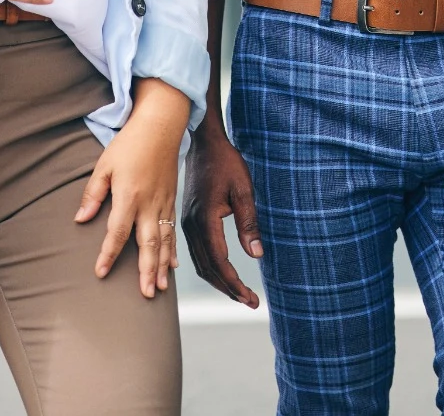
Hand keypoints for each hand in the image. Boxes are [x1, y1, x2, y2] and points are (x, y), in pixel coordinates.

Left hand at [76, 78, 191, 298]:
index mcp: (129, 196)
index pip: (117, 232)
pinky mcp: (171, 199)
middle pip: (148, 245)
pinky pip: (173, 230)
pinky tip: (173, 265)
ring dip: (162, 266)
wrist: (161, 125)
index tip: (100, 272)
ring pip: (164, 241)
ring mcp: (164, 203)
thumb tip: (81, 219)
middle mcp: (149, 204)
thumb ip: (93, 194)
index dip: (108, 254)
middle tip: (146, 294)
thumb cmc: (130, 143)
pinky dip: (173, 249)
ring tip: (160, 288)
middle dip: (147, 271)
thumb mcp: (104, 165)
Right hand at [181, 116, 262, 306]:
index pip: (220, 262)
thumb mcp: (244, 190)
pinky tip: (220, 275)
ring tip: (239, 294)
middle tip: (250, 302)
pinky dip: (210, 268)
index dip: (234, 283)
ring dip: (219, 281)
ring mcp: (187, 224)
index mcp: (205, 220)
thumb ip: (249, 223)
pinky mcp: (188, 220)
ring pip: (201, 263)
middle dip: (229, 289)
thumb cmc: (226, 162)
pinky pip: (197, 253)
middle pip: (208, 269)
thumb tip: (256, 255)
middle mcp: (191, 226)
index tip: (250, 298)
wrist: (203, 142)